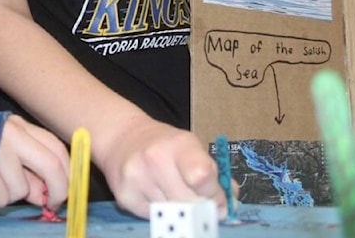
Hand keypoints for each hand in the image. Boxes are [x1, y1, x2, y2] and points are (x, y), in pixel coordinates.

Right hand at [0, 115, 69, 208]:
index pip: (56, 147)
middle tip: (52, 204)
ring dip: (14, 195)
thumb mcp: (6, 149)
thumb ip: (30, 168)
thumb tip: (47, 195)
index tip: (67, 190)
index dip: (68, 173)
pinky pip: (1, 198)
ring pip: (22, 189)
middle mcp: (10, 135)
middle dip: (58, 191)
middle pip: (50, 165)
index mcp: (19, 126)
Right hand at [96, 116, 224, 218]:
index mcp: (180, 144)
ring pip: (172, 212)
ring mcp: (137, 177)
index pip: (202, 176)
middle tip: (197, 201)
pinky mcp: (124, 195)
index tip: (218, 200)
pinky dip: (158, 211)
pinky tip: (154, 194)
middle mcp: (156, 158)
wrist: (123, 138)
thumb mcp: (192, 148)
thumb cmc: (165, 145)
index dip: (215, 194)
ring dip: (177, 209)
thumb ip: (215, 174)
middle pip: (188, 201)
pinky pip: (152, 216)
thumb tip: (231, 204)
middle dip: (198, 206)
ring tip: (171, 191)